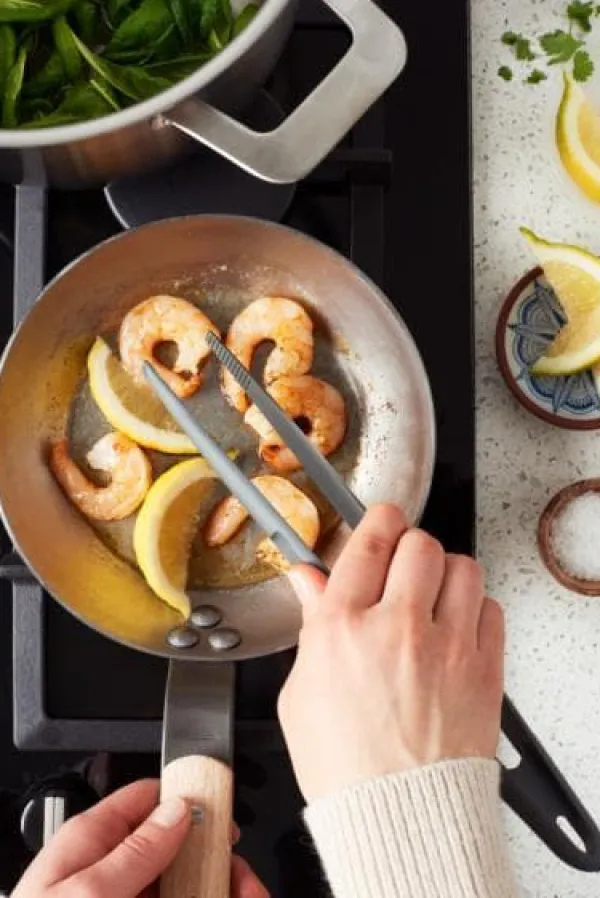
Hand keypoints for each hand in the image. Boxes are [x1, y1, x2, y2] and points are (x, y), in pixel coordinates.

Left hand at [13, 780, 267, 897]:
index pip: (149, 800)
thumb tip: (179, 809)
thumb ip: (136, 851)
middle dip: (219, 866)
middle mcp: (111, 871)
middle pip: (180, 851)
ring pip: (187, 887)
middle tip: (247, 888)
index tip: (227, 823)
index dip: (192, 802)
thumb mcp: (87, 894)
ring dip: (221, 891)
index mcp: (91, 843)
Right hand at [278, 504, 503, 800]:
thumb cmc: (344, 766)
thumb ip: (311, 623)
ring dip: (445, 573)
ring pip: (462, 566)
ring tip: (433, 596)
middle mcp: (398, 626)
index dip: (376, 520)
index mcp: (343, 628)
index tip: (378, 521)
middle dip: (409, 546)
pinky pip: (491, 608)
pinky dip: (474, 609)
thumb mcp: (301, 691)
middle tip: (401, 566)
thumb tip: (307, 581)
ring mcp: (447, 645)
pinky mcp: (483, 668)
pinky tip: (456, 629)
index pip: (369, 540)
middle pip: (419, 542)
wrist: (398, 817)